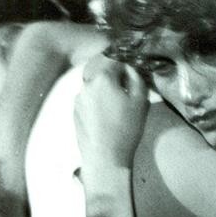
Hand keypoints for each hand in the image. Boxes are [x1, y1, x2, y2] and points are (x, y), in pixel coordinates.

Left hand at [74, 56, 149, 172]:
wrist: (105, 158)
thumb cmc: (125, 129)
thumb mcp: (140, 99)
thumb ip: (136, 76)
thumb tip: (129, 68)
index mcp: (102, 78)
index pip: (115, 58)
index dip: (126, 63)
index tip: (133, 70)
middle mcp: (86, 85)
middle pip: (103, 72)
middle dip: (116, 77)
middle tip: (127, 91)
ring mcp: (78, 100)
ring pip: (96, 86)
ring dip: (106, 91)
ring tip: (118, 108)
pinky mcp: (75, 113)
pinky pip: (89, 100)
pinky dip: (98, 103)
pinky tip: (107, 117)